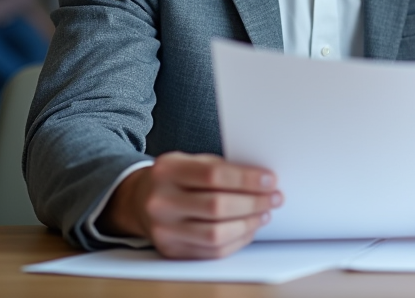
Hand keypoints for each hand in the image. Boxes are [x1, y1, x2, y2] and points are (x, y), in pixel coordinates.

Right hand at [100, 152, 281, 258]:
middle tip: (274, 197)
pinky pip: (212, 252)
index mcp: (167, 170)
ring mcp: (163, 230)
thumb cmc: (176, 178)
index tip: (270, 179)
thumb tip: (263, 180)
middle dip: (253, 202)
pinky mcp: (171, 251)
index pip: (213, 175)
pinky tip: (249, 228)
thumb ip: (222, 168)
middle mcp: (160, 202)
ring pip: (215, 234)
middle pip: (216, 207)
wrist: (140, 200)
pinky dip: (237, 240)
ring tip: (264, 213)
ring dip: (248, 224)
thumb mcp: (191, 161)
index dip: (246, 179)